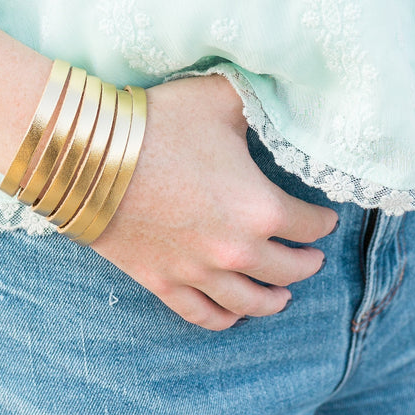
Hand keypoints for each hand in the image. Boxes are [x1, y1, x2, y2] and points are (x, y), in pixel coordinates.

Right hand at [85, 73, 337, 330]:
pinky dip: (225, 319)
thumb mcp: (219, 99)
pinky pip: (202, 314)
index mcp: (261, 208)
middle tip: (312, 257)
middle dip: (306, 263)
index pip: (310, 226)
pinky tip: (234, 315)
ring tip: (284, 296)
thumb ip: (257, 100)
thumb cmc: (158, 123)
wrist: (90, 155)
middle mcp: (236, 250)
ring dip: (274, 300)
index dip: (323, 221)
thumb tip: (279, 95)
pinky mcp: (163, 282)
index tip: (325, 219)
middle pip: (288, 270)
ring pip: (250, 302)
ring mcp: (198, 272)